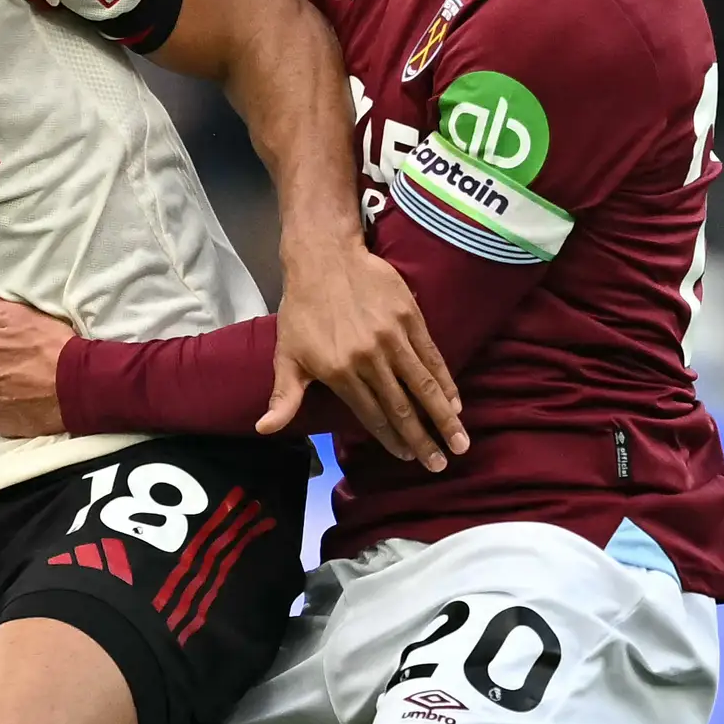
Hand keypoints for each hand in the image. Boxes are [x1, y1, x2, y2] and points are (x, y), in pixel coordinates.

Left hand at [273, 241, 463, 471]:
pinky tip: (456, 403)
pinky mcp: (409, 317)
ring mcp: (392, 338)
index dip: (391, 440)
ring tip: (459, 443)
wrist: (324, 258)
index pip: (372, 415)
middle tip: (439, 465)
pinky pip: (432, 356)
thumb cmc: (302, 310)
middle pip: (401, 407)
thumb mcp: (286, 355)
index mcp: (339, 372)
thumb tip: (264, 430)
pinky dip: (445, 382)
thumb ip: (284, 396)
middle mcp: (368, 358)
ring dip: (443, 417)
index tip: (408, 458)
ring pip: (422, 386)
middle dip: (422, 439)